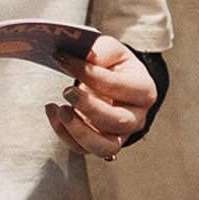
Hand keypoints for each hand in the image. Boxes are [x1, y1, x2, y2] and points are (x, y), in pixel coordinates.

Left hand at [46, 35, 155, 161]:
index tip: (65, 60)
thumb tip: (88, 56)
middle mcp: (136, 118)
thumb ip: (101, 50)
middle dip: (89, 107)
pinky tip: (54, 114)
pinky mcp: (100, 145)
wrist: (114, 83)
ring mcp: (119, 136)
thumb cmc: (114, 66)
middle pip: (117, 121)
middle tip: (67, 91)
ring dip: (79, 132)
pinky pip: (83, 149)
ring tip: (61, 110)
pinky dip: (65, 135)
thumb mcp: (111, 50)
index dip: (89, 73)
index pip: (117, 86)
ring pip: (104, 146)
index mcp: (144, 90)